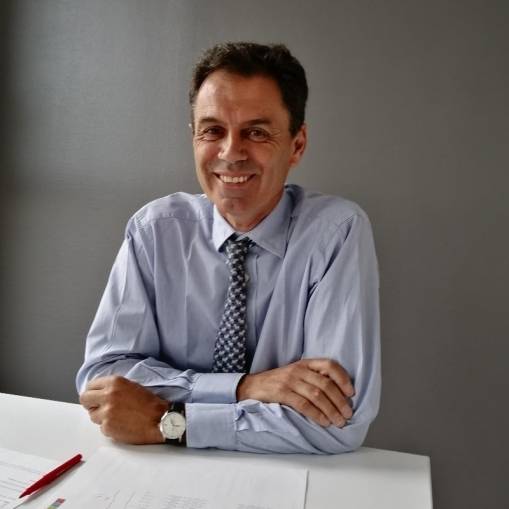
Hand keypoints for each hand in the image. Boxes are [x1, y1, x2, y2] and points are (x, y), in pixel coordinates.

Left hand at [79, 376, 168, 443]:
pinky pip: (102, 427)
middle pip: (84, 399)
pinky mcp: (107, 427)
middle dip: (91, 404)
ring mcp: (106, 412)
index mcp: (114, 382)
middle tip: (100, 407)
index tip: (95, 396)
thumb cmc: (149, 403)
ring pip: (92, 415)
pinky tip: (122, 424)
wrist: (160, 419)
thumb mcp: (131, 386)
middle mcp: (108, 396)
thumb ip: (113, 387)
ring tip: (117, 416)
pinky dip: (109, 427)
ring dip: (101, 416)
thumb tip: (98, 392)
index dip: (93, 392)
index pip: (90, 385)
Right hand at [236, 359, 354, 426]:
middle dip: (340, 401)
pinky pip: (304, 404)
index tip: (351, 393)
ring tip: (339, 422)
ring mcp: (290, 380)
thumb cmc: (278, 383)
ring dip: (331, 410)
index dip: (343, 378)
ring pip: (317, 395)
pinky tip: (324, 422)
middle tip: (348, 414)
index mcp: (305, 363)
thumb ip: (313, 379)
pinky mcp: (281, 393)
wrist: (251, 386)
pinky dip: (317, 415)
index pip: (329, 365)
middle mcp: (299, 369)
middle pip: (326, 384)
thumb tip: (338, 395)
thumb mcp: (296, 375)